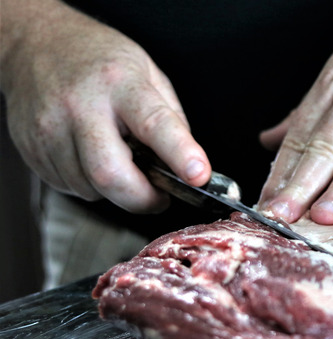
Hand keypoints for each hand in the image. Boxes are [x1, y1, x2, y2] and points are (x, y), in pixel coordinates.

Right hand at [1, 0, 210, 212]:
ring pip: (89, 187)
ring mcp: (50, 128)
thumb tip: (184, 163)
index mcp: (120, 83)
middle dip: (141, 199)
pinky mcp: (31, 147)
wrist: (36, 43)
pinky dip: (88, 183)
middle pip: (111, 174)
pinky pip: (68, 186)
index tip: (198, 175)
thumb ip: (170, 117)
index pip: (154, 124)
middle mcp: (82, 106)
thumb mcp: (148, 73)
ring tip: (118, 160)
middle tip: (158, 197)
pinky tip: (90, 156)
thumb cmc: (98, 60)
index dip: (179, 154)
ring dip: (114, 190)